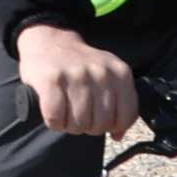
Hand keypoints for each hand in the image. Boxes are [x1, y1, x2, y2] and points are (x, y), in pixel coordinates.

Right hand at [13, 23, 139, 140]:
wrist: (49, 40)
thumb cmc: (80, 66)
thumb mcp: (109, 76)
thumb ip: (120, 103)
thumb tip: (118, 135)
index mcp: (120, 73)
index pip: (126, 116)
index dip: (113, 126)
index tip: (101, 120)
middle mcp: (101, 73)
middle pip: (100, 125)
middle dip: (88, 127)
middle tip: (79, 114)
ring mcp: (76, 75)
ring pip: (78, 124)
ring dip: (69, 125)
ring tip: (66, 111)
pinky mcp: (52, 80)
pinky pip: (55, 118)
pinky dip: (53, 121)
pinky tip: (53, 111)